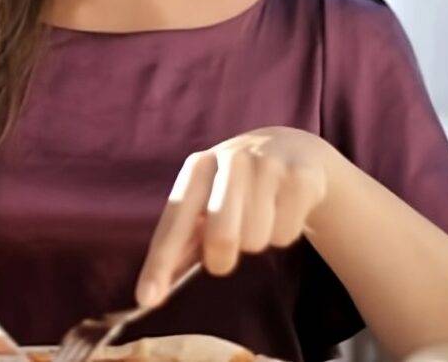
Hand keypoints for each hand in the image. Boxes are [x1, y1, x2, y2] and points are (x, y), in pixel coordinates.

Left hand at [135, 126, 334, 307]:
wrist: (290, 149)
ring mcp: (269, 165)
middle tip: (223, 258)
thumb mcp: (205, 201)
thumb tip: (150, 294)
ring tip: (258, 220)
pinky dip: (283, 234)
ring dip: (256, 243)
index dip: (160, 261)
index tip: (146, 299)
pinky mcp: (301, 177)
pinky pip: (286, 234)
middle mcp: (232, 159)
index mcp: (199, 166)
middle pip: (222, 237)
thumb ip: (181, 243)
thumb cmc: (236, 188)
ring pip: (257, 240)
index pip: (175, 219)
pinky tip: (283, 211)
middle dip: (220, 260)